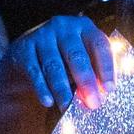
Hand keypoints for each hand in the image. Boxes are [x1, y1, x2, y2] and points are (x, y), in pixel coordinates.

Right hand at [2, 15, 118, 109]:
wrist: (28, 52)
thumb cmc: (64, 58)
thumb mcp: (83, 58)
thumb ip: (94, 71)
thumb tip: (101, 94)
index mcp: (84, 26)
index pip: (99, 45)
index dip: (106, 68)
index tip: (109, 89)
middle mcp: (63, 27)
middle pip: (76, 56)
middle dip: (86, 82)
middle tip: (92, 103)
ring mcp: (41, 36)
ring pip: (54, 66)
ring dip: (62, 89)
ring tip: (67, 107)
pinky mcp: (24, 48)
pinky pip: (34, 71)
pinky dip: (42, 88)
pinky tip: (48, 102)